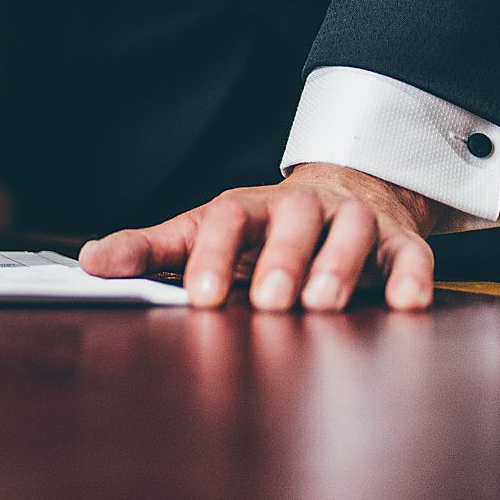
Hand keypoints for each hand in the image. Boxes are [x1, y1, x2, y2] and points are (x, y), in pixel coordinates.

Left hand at [80, 164, 438, 311]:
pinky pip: (410, 254)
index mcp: (247, 207)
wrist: (335, 194)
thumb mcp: (199, 233)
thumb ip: (148, 251)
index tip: (201, 297)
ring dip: (337, 267)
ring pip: (349, 234)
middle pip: (290, 223)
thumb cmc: (256, 229)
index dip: (213, 256)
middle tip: (267, 302)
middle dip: (279, 261)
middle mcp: (300, 207)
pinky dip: (411, 275)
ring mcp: (351, 221)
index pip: (226, 220)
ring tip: (321, 304)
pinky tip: (406, 302)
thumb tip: (88, 263)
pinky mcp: (397, 241)